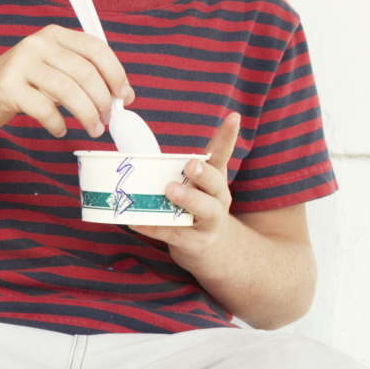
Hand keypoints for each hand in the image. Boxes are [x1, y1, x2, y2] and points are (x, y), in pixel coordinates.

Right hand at [0, 25, 131, 138]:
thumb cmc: (24, 86)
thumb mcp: (53, 70)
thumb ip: (83, 75)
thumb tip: (122, 95)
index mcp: (53, 34)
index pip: (96, 48)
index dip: (116, 73)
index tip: (124, 96)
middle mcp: (37, 44)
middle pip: (84, 72)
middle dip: (102, 100)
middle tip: (107, 119)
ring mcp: (20, 64)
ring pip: (68, 92)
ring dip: (86, 115)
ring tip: (93, 129)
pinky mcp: (7, 87)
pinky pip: (44, 109)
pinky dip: (58, 124)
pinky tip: (60, 130)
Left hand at [131, 112, 240, 259]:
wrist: (214, 251)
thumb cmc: (197, 210)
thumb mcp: (195, 188)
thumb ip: (176, 170)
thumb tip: (137, 147)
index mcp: (215, 182)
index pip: (222, 156)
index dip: (228, 137)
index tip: (234, 117)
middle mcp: (218, 200)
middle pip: (217, 184)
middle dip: (204, 174)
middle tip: (191, 165)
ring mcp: (209, 223)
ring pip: (204, 210)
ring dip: (188, 200)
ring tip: (170, 190)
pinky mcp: (195, 243)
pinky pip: (173, 234)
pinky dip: (153, 228)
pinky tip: (135, 221)